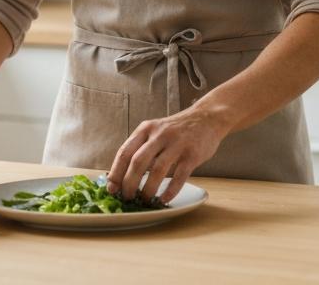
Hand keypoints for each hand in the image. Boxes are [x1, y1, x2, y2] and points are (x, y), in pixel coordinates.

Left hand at [105, 106, 229, 203]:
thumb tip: (122, 177)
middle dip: (129, 184)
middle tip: (127, 198)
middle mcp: (159, 135)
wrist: (207, 118)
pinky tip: (164, 199)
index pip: (124, 152)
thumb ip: (141, 148)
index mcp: (145, 129)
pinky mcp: (192, 154)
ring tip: (145, 200)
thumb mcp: (155, 131)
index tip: (112, 189)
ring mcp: (177, 144)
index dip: (116, 172)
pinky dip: (170, 190)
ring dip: (148, 189)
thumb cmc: (176, 130)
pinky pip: (179, 176)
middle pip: (138, 162)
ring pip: (157, 170)